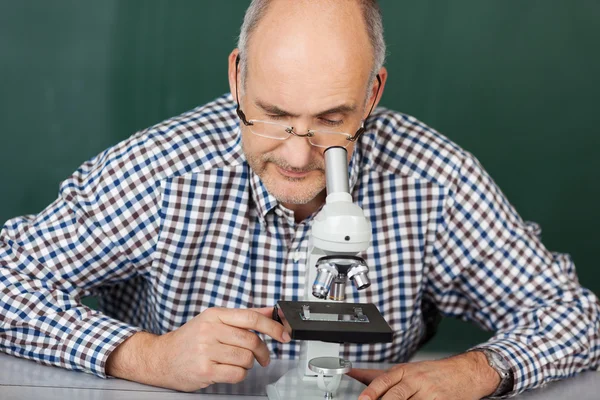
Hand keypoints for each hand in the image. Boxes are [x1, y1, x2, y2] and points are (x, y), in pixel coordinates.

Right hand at [107, 307, 289, 391]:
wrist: (161, 358)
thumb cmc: (189, 339)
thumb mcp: (214, 320)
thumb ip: (243, 316)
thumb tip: (270, 311)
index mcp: (215, 315)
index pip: (251, 318)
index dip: (272, 327)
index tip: (284, 334)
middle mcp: (210, 330)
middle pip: (251, 341)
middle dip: (262, 352)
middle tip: (263, 357)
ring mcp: (206, 350)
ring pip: (246, 359)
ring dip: (248, 364)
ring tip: (237, 363)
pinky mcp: (205, 369)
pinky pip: (236, 374)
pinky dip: (239, 375)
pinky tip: (230, 371)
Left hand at [346, 351, 499, 399]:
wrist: (465, 372)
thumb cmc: (432, 372)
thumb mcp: (407, 369)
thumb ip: (380, 375)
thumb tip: (354, 373)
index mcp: (405, 370)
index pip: (384, 380)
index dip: (371, 392)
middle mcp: (416, 380)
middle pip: (395, 395)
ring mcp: (430, 393)